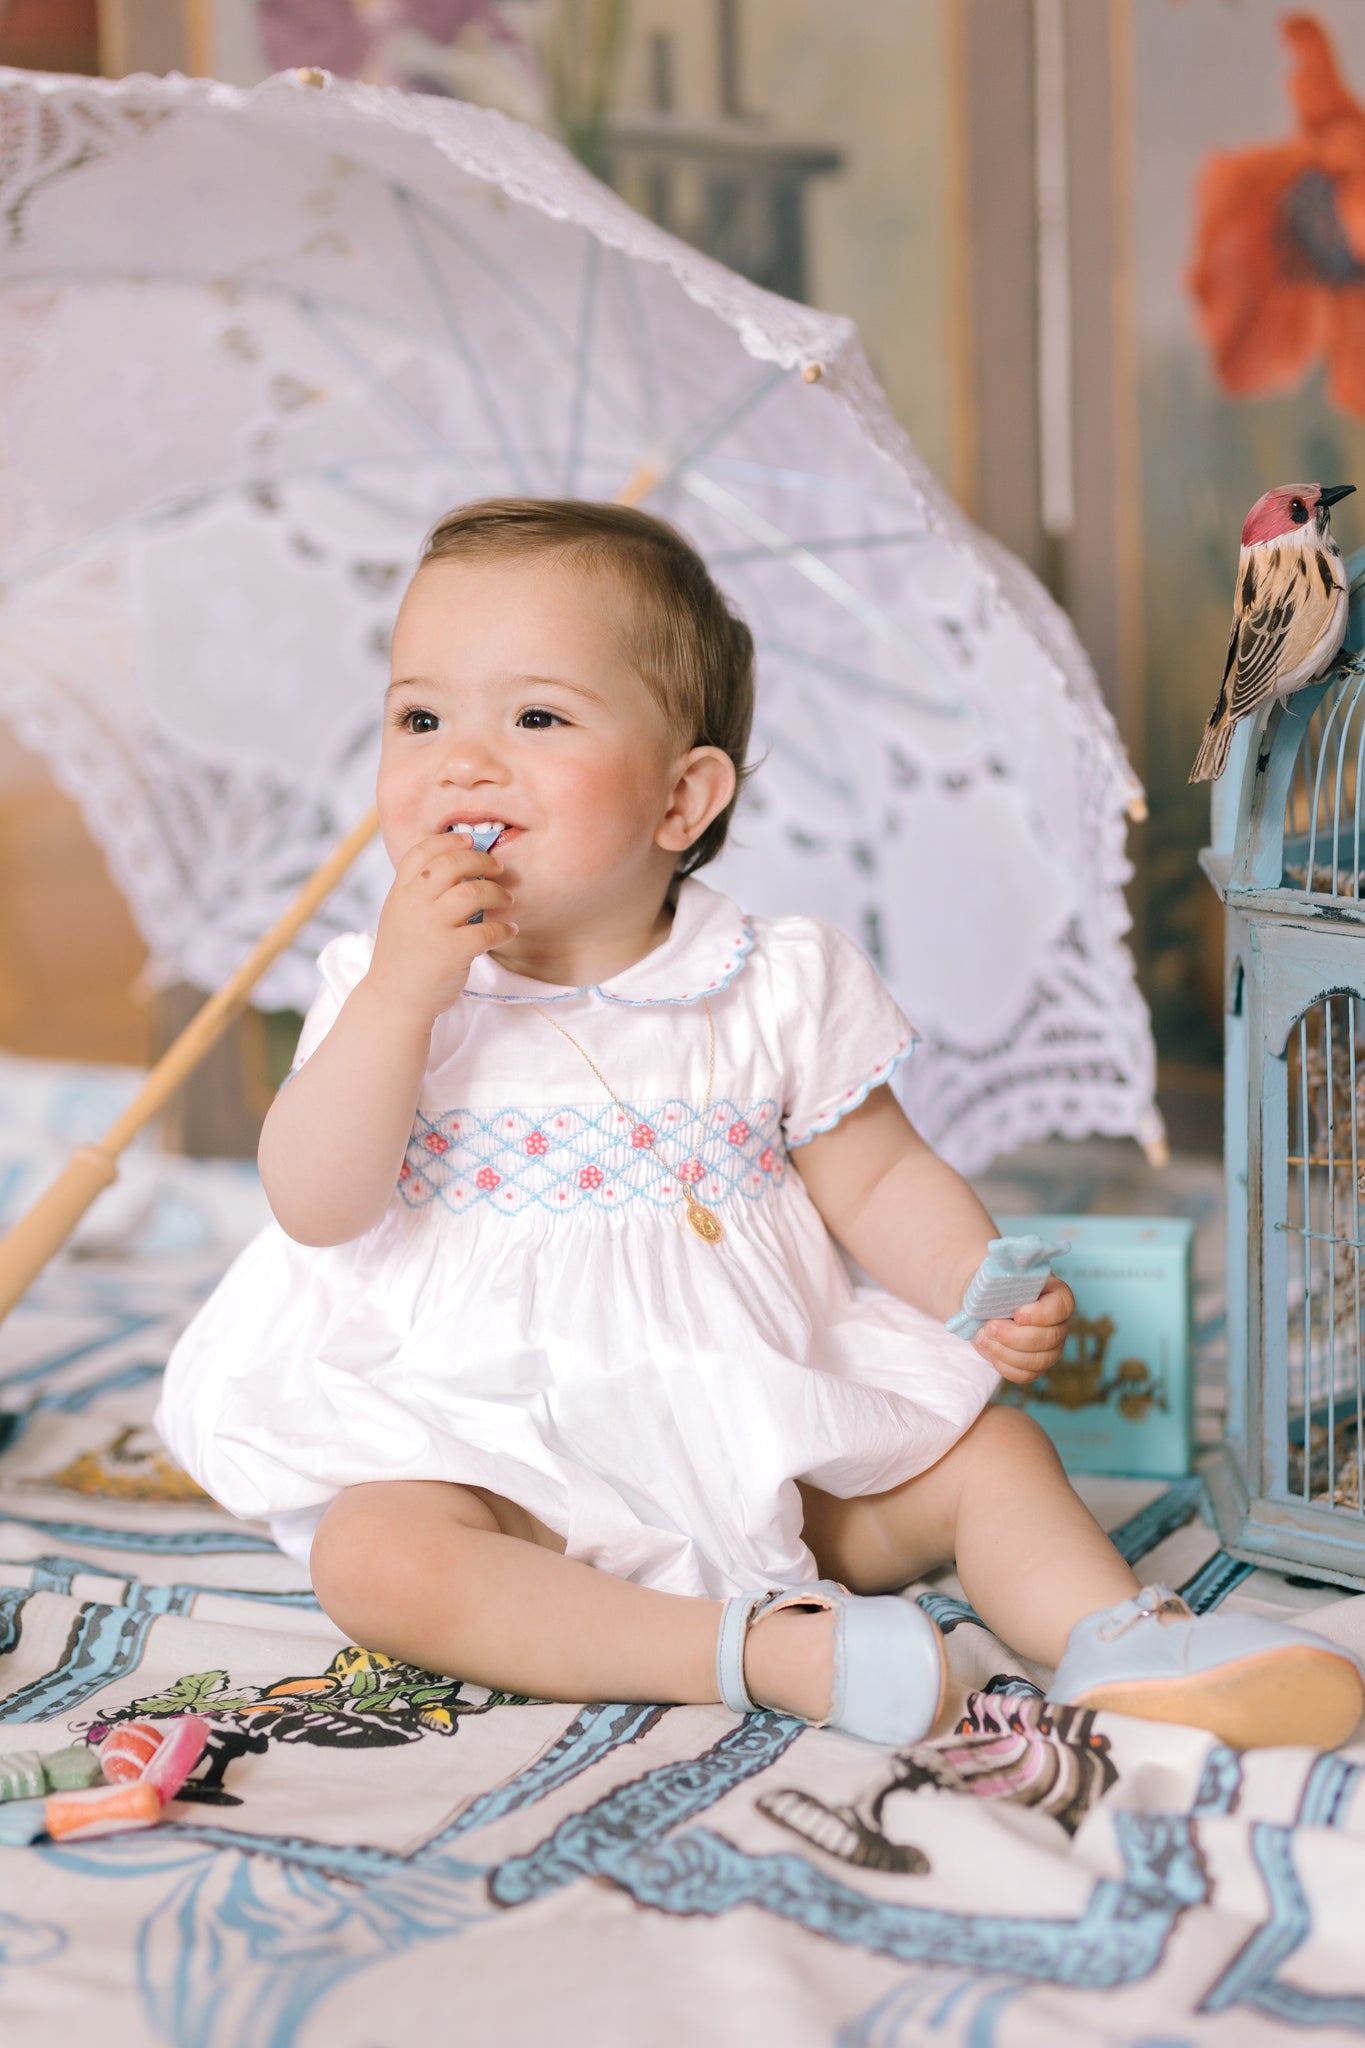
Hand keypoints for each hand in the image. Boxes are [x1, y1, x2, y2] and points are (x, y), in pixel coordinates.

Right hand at [367, 833, 516, 1024]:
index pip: (423, 851)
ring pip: (473, 892)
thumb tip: (457, 868)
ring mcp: (432, 927)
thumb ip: (419, 892)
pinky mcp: (451, 951)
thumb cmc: (403, 957)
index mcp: (401, 893)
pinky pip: (488, 929)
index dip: (450, 841)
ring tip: (507, 900)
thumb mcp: (399, 915)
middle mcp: (414, 904)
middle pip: (452, 864)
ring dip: (498, 893)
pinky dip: (504, 928)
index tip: (471, 840)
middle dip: (481, 860)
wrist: (394, 999)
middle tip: (498, 868)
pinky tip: (509, 930)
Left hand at [974, 1273, 1073, 1384]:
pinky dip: (1005, 1366)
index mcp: (1056, 1294)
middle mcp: (1058, 1323)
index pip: (1062, 1307)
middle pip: (1049, 1339)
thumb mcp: (999, 1271)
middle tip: (990, 1326)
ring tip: (984, 1337)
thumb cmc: (994, 1283)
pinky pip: (1026, 1375)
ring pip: (1039, 1361)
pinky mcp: (1034, 1364)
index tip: (1017, 1313)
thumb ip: (1009, 1270)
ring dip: (1006, 1352)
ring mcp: (1050, 1347)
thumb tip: (1009, 1263)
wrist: (982, 1302)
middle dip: (1015, 1337)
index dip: (1041, 1314)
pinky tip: (990, 1348)